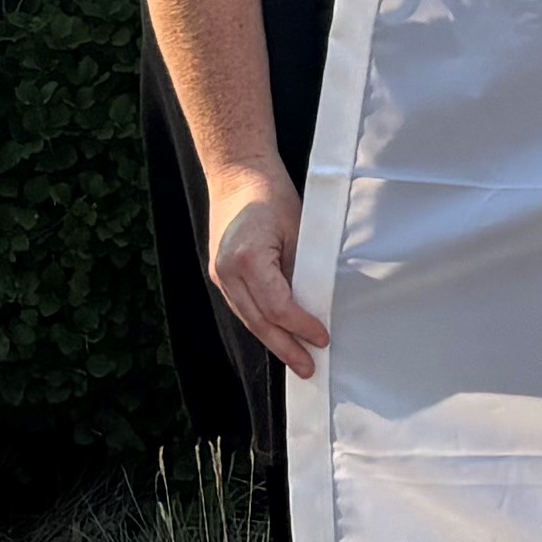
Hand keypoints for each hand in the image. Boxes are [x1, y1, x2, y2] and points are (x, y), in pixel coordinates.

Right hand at [208, 159, 326, 379]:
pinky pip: (242, 306)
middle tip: (308, 369)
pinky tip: (278, 335)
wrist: (236, 172)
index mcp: (246, 259)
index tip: (322, 339)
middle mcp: (226, 271)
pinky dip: (261, 323)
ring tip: (297, 360)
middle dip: (285, 348)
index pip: (277, 307)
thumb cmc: (271, 195)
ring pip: (248, 318)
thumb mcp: (298, 229)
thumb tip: (318, 304)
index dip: (301, 326)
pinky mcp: (219, 273)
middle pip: (258, 322)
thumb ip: (303, 269)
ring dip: (273, 340)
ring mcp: (218, 274)